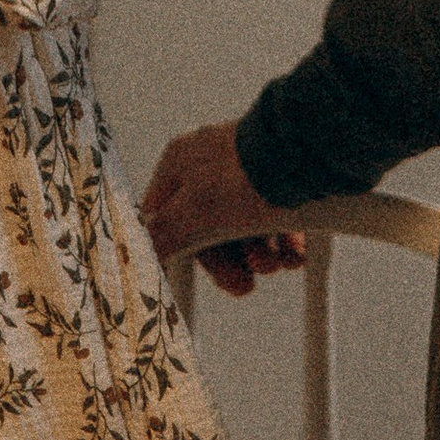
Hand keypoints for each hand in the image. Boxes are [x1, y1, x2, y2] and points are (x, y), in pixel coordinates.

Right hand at [139, 120, 306, 298]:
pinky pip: (275, 222)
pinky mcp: (280, 182)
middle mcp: (210, 166)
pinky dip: (282, 246)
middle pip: (208, 230)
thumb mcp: (192, 213)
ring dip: (259, 258)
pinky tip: (292, 256)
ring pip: (245, 230)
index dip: (176, 252)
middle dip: (228, 263)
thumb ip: (161, 237)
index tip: (184, 285)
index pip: (164, 217)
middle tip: (244, 284)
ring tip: (274, 264)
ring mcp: (246, 173)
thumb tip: (136, 255)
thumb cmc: (242, 177)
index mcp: (179, 165)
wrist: (304, 154)